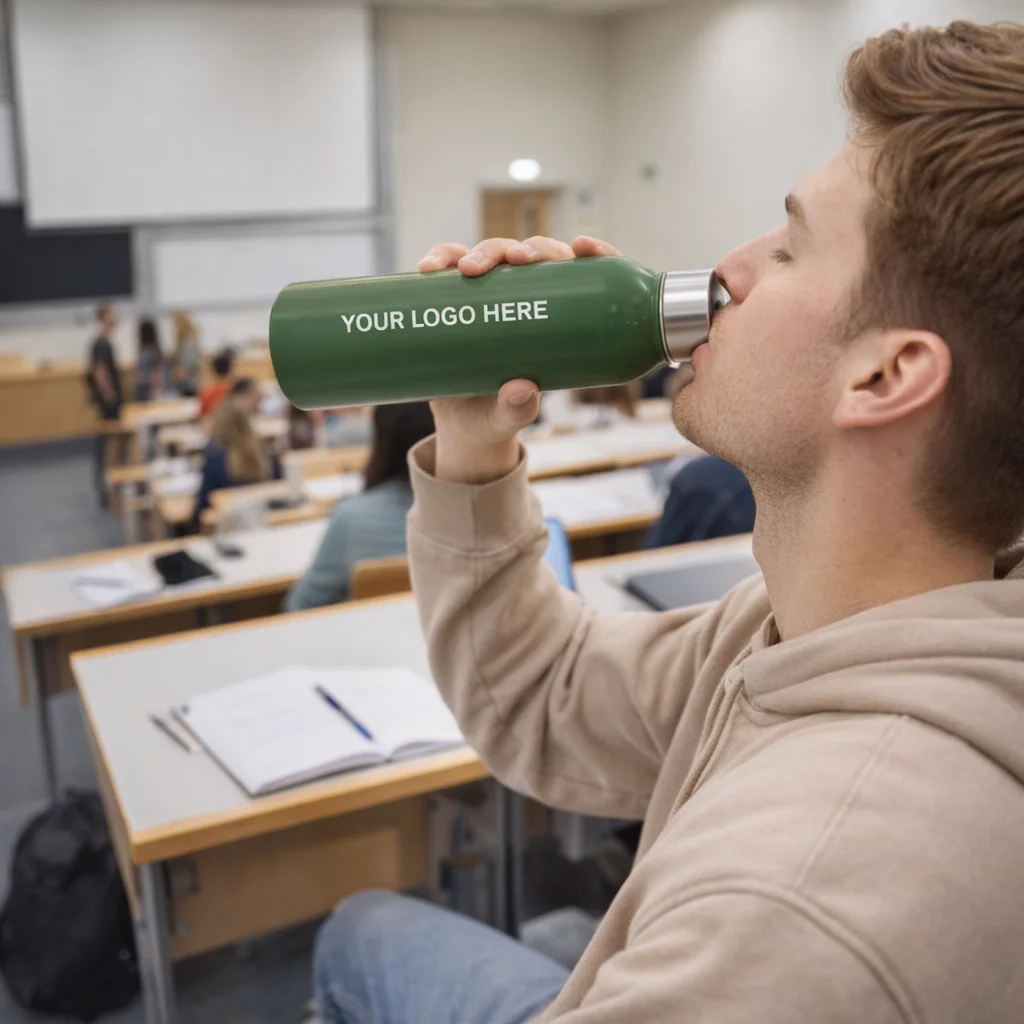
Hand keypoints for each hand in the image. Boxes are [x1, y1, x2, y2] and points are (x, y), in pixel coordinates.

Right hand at [417, 235, 620, 483]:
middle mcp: (526, 297)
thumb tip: (522, 389)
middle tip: (517, 261)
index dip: (593, 253)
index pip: (583, 276)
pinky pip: (449, 264)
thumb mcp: (507, 418)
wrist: (458, 424)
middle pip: (536, 257)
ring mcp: (490, 292)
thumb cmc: (495, 416)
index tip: (584, 247)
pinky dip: (441, 257)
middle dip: (529, 249)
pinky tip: (430, 267)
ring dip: (485, 251)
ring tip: (468, 268)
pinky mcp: (455, 294)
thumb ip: (517, 410)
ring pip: (495, 253)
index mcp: (556, 320)